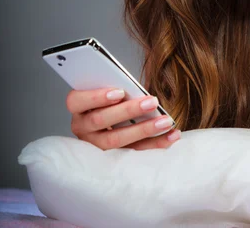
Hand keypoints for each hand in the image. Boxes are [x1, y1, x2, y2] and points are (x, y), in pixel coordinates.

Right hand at [66, 88, 180, 150]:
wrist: (113, 123)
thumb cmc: (112, 100)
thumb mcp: (109, 92)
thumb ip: (117, 90)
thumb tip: (137, 90)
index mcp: (78, 108)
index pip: (76, 101)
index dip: (97, 96)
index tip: (120, 91)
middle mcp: (82, 128)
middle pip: (101, 120)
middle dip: (129, 110)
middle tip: (152, 101)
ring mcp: (95, 146)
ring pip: (116, 140)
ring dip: (144, 130)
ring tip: (166, 121)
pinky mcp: (112, 160)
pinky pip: (133, 153)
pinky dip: (155, 144)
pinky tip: (172, 136)